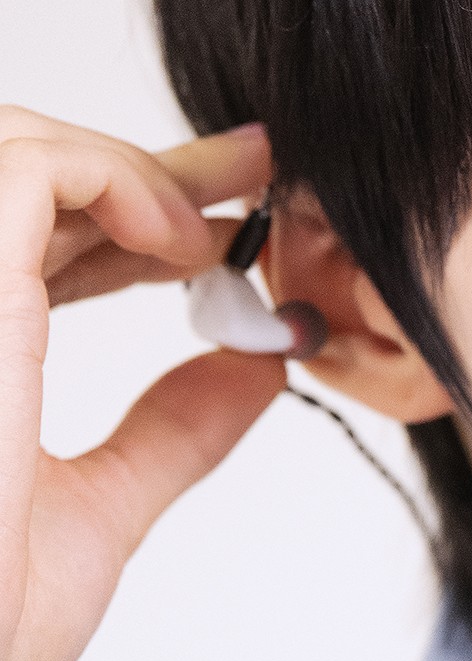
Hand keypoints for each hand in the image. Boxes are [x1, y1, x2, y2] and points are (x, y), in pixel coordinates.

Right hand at [0, 110, 284, 660]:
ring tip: (222, 219)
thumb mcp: (98, 510)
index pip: (35, 239)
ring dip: (135, 167)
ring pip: (17, 150)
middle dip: (154, 169)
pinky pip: (24, 168)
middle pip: (28, 179)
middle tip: (256, 168)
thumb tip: (259, 366)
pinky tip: (182, 239)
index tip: (233, 213)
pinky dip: (114, 174)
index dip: (135, 208)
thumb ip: (173, 432)